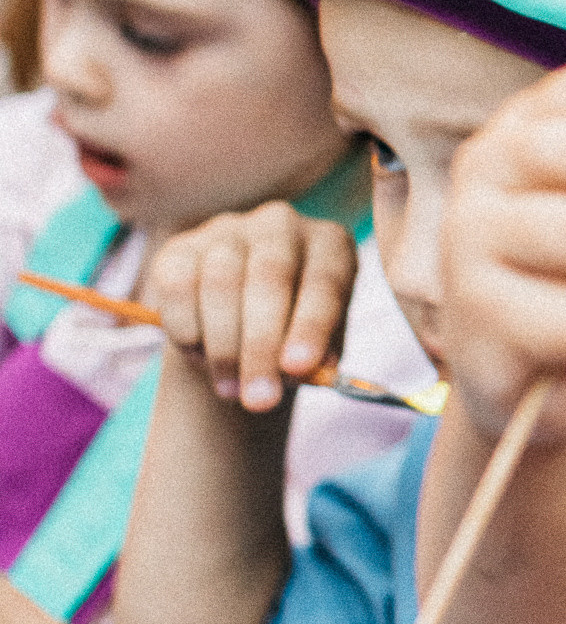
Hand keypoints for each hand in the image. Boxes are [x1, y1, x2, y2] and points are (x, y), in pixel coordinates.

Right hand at [145, 203, 359, 414]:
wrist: (238, 328)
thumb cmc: (290, 338)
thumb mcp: (315, 349)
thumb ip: (316, 357)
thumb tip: (304, 369)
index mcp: (329, 244)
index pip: (325, 281)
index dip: (311, 326)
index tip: (298, 369)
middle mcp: (280, 225)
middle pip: (269, 278)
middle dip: (261, 346)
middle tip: (259, 399)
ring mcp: (228, 230)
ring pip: (221, 283)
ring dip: (224, 347)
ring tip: (231, 389)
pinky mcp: (181, 247)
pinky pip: (178, 287)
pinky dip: (187, 329)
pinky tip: (199, 354)